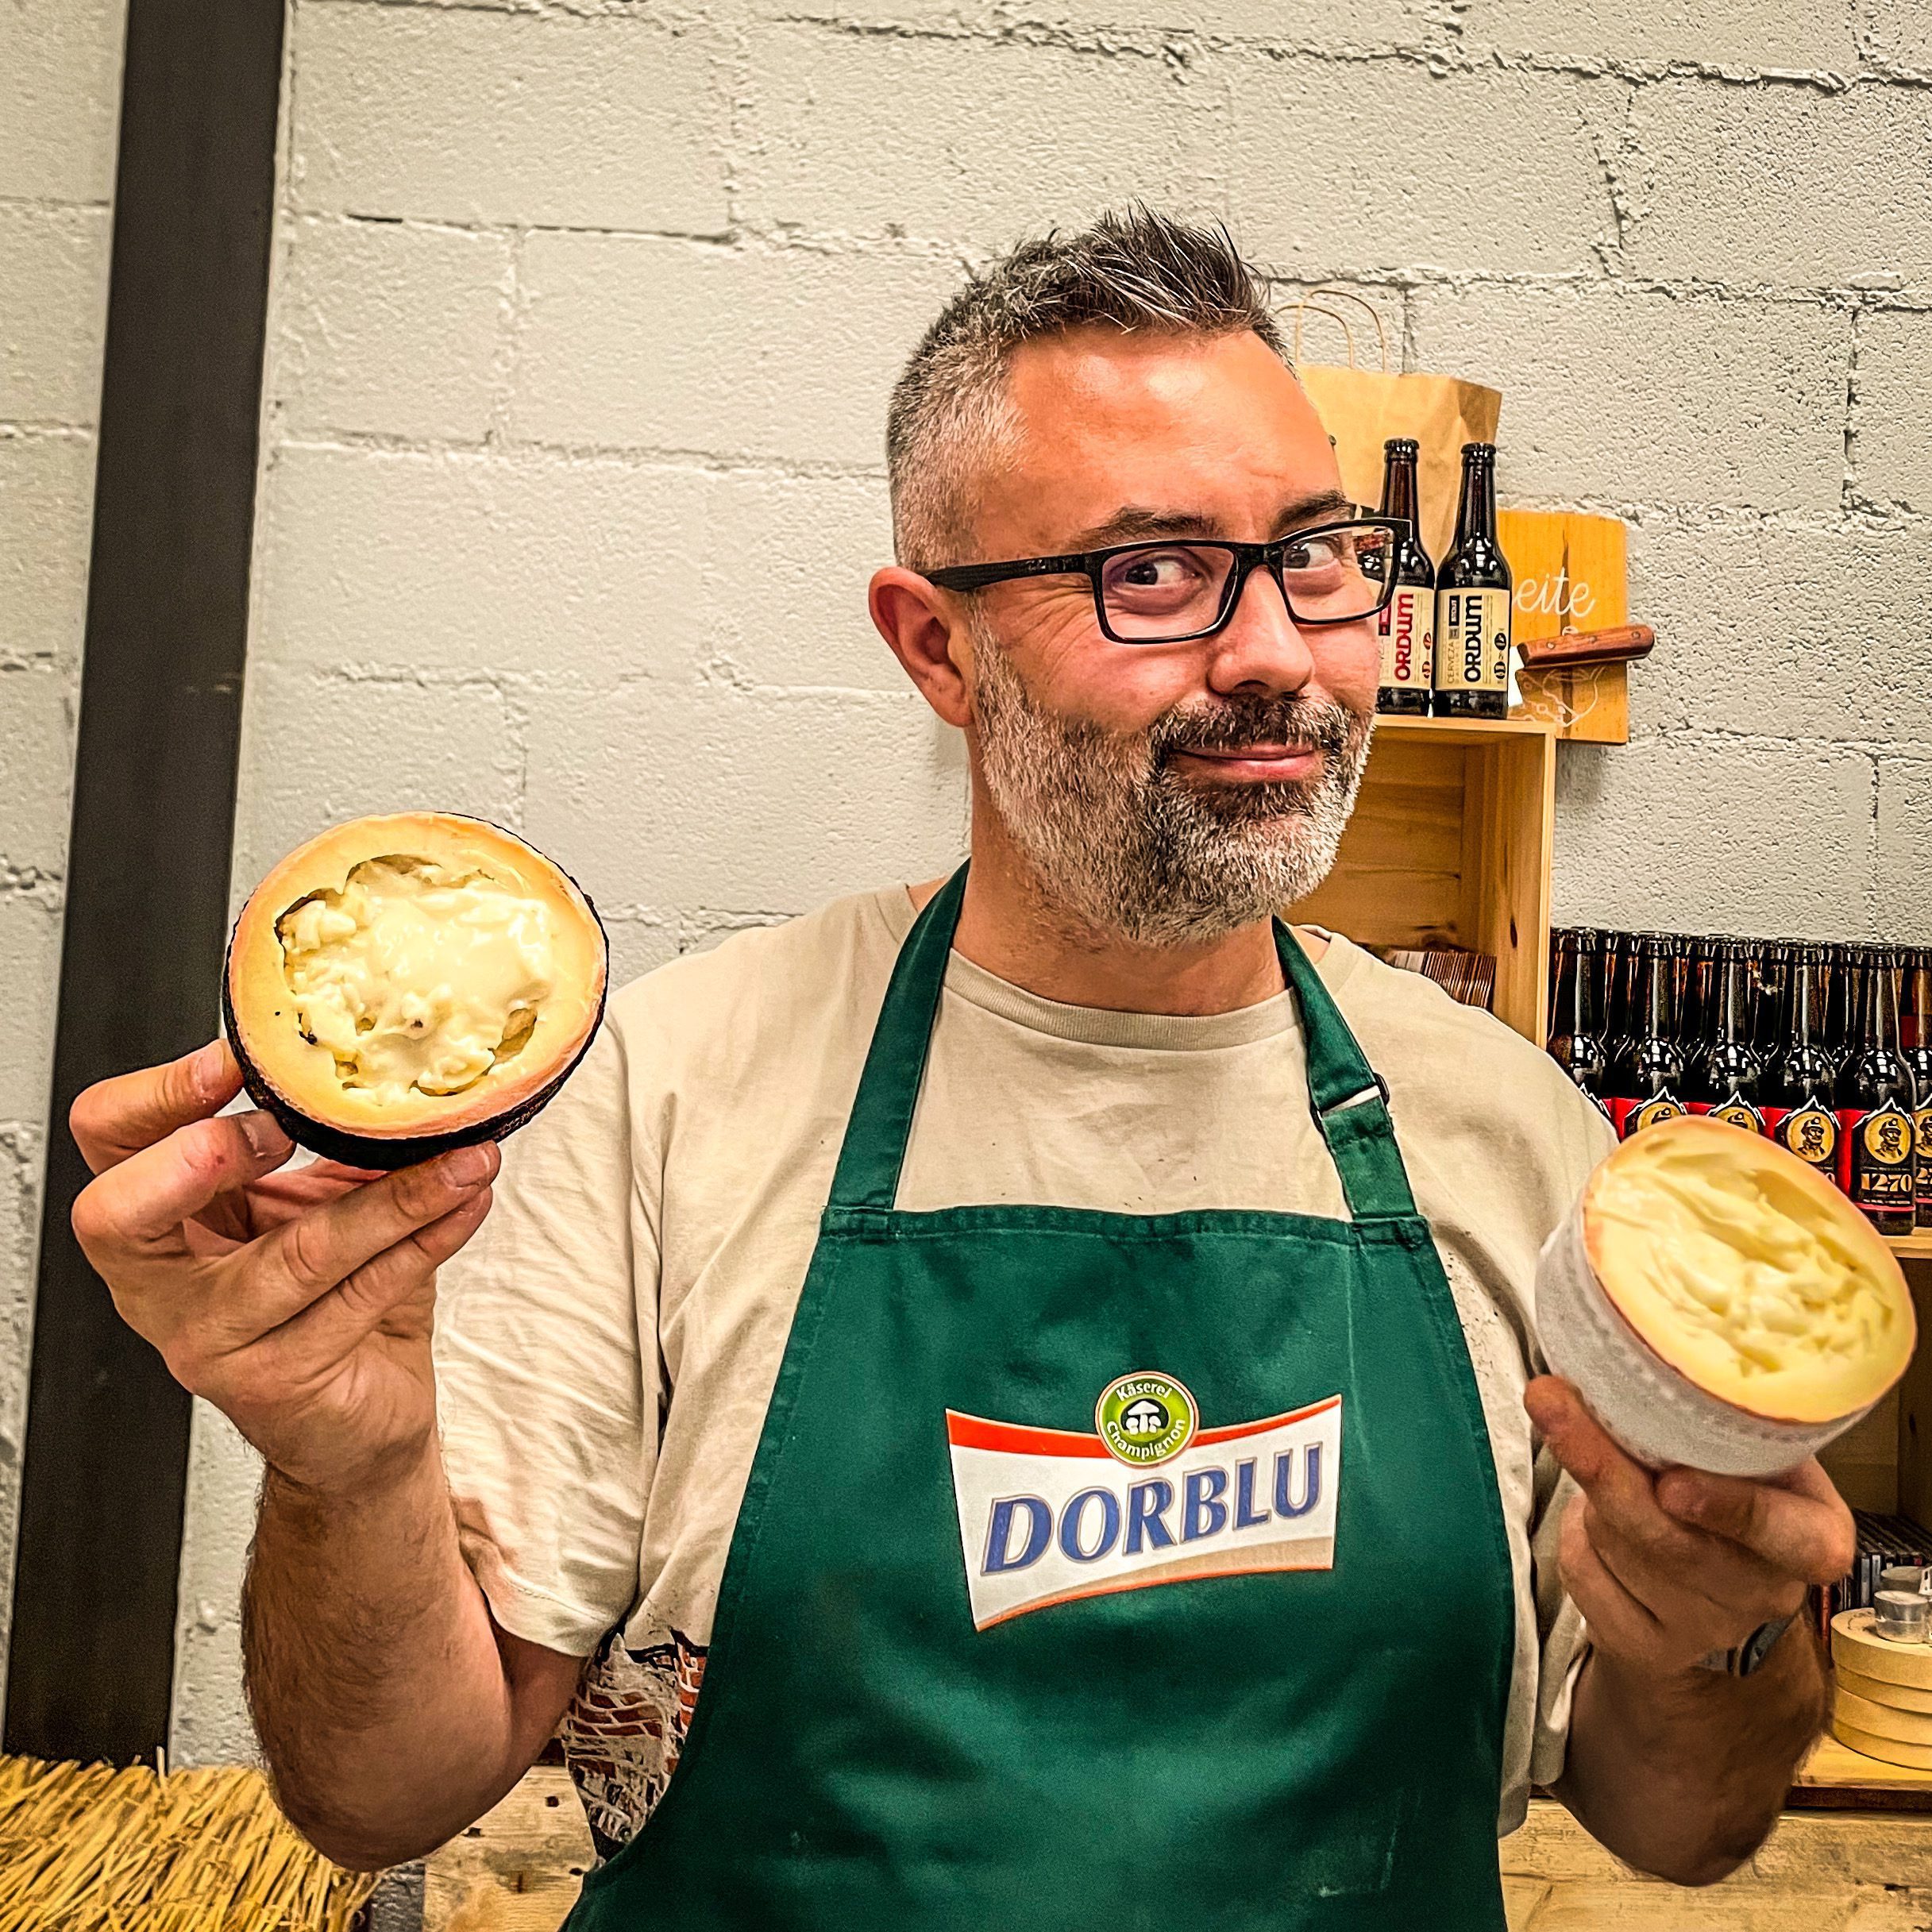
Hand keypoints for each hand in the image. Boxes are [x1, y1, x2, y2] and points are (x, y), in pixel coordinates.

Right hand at [70, 1038, 498, 1493]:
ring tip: (464, 1158)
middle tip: (289, 1123)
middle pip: (119, 1215)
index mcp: (157, 1224)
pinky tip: (467, 1202)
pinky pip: (364, 1293)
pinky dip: (428, 1237)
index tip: (238, 1060)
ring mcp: (213, 1342)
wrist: (361, 1419)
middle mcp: (162, 1290)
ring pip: (298, 1253)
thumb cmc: (330, 1305)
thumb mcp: (313, 1207)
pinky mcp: (280, 1380)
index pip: (106, 1141)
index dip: (160, 1095)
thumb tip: (387, 1083)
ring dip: (398, 1196)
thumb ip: (324, 1148)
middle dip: (201, 1155)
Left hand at [1526, 1375, 1854, 1676]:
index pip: (1790, 1538)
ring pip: (1616, 1545)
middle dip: (1601, 1464)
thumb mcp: (1755, 1455)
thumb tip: (1634, 1358)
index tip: (1675, 1485)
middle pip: (1671, 1537)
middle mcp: (1765, 1595)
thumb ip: (1721, 1426)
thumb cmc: (1733, 1491)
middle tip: (1550, 1399)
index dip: (1734, 1511)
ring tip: (1599, 1459)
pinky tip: (1593, 1516)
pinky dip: (1573, 1531)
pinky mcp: (1643, 1649)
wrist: (1716, 1588)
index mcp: (1814, 1539)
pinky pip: (1582, 1573)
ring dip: (1589, 1491)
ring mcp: (1703, 1631)